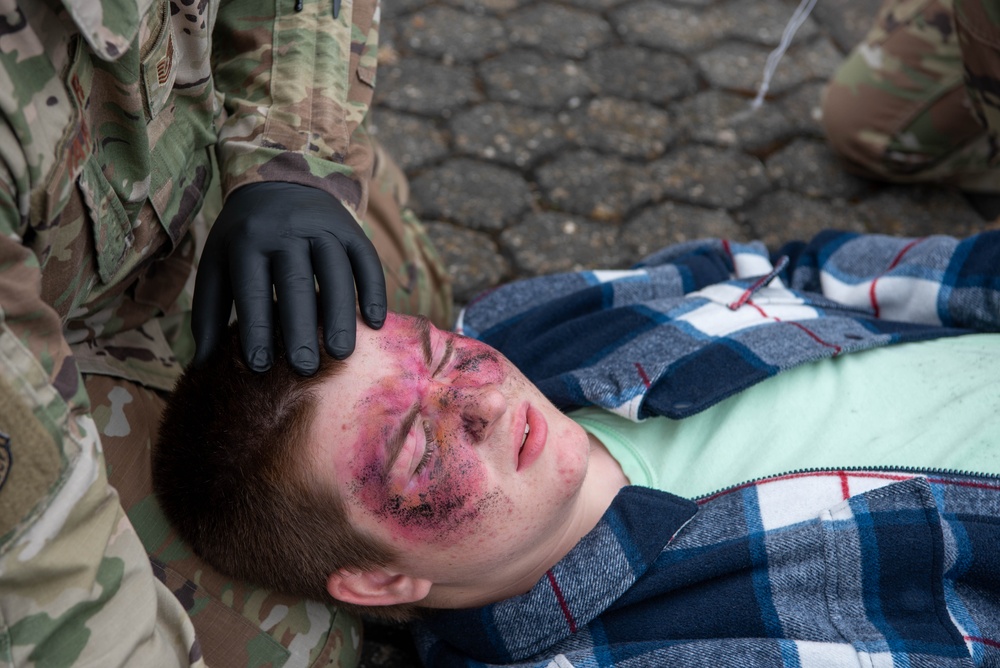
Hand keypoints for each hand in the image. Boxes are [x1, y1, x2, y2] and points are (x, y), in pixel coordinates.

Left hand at [192, 182, 385, 374]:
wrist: (281, 179)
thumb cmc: (244, 236)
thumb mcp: (217, 264)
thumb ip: (208, 312)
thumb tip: (200, 365)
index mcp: (246, 241)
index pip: (252, 291)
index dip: (256, 330)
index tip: (261, 367)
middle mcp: (285, 231)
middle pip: (295, 283)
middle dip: (300, 329)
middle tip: (305, 369)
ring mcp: (322, 228)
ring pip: (335, 273)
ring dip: (340, 315)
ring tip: (341, 353)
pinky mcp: (351, 229)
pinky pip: (366, 260)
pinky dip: (373, 291)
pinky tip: (375, 322)